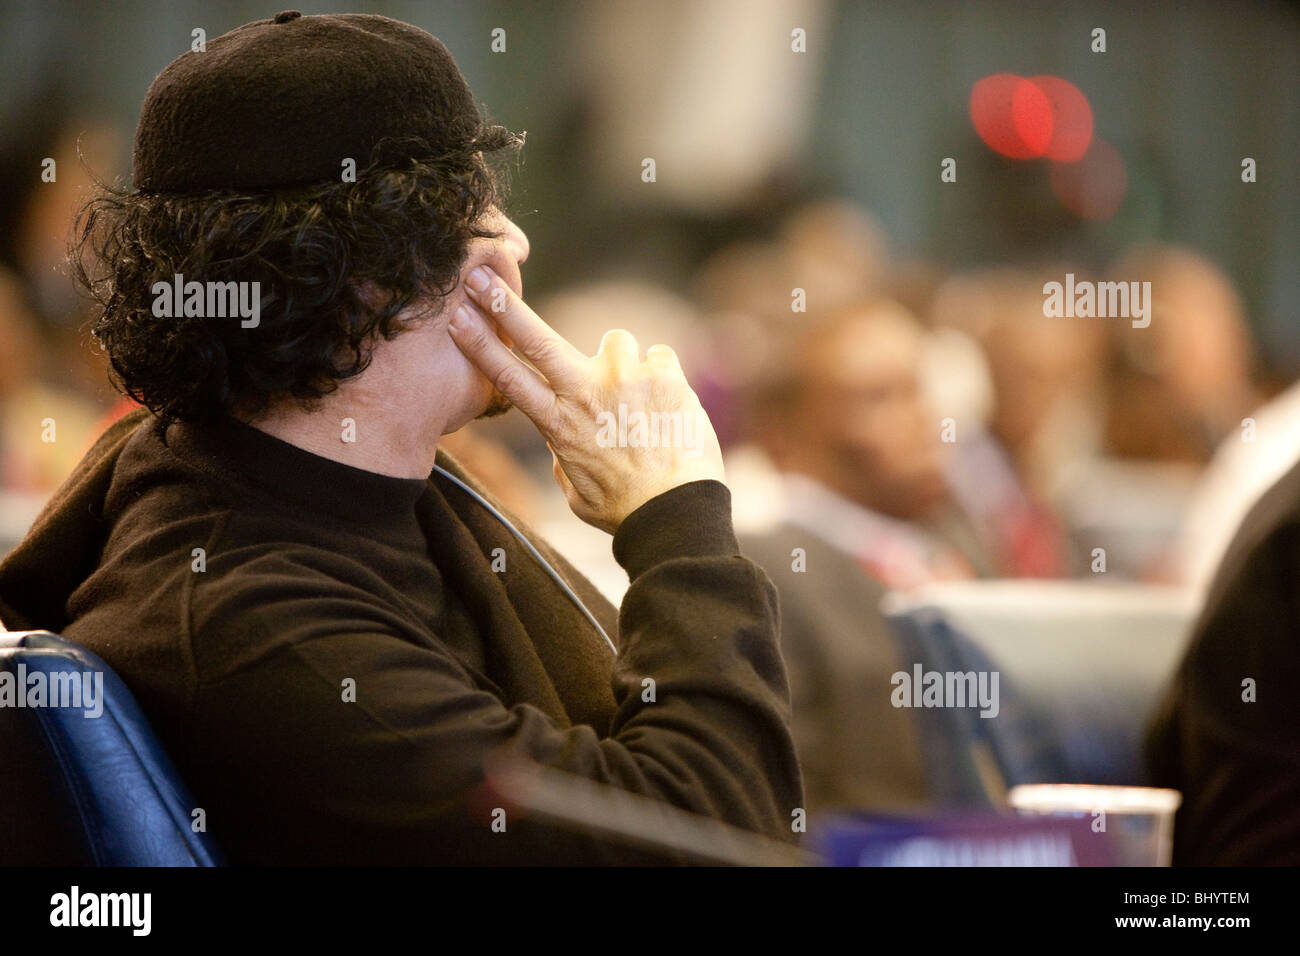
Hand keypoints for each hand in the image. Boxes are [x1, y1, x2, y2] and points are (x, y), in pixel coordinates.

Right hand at [448, 266, 724, 532]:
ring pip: (615, 341)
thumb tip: (565, 436)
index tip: (456, 316)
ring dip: (623, 362)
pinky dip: (662, 375)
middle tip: (483, 278)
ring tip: (639, 400)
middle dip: (505, 306)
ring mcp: (625, 378)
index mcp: (558, 423)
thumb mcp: (575, 489)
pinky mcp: (664, 375)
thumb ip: (564, 452)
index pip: (508, 377)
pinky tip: (667, 406)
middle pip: (537, 339)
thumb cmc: (624, 509)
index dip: (480, 344)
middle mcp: (585, 393)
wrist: (676, 514)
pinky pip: (658, 355)